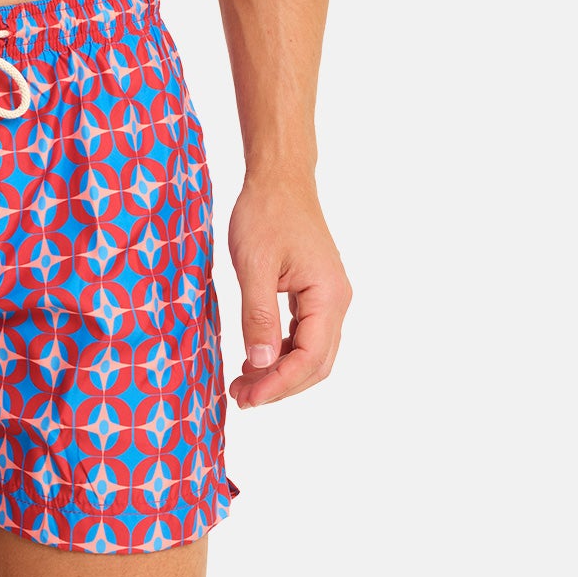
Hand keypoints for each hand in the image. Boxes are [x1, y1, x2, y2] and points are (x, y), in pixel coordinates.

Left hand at [226, 172, 350, 409]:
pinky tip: (254, 358)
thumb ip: (258, 316)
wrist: (279, 178)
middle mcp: (336, 301)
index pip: (310, 358)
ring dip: (279, 371)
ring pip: (310, 352)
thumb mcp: (254, 265)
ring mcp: (327, 297)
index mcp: (328, 297)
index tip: (248, 398)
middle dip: (280, 385)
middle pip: (315, 363)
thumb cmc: (266, 213)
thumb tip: (259, 365)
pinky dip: (280, 351)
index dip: (279, 383)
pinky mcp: (313, 292)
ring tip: (242, 385)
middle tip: (241, 398)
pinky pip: (302, 333)